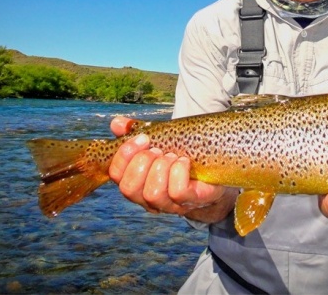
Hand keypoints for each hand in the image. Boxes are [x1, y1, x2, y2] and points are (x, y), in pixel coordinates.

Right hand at [108, 116, 237, 222]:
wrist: (211, 172)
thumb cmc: (179, 155)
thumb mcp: (158, 140)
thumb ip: (136, 131)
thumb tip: (116, 123)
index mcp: (135, 180)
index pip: (115, 174)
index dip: (124, 154)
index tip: (143, 138)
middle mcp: (146, 197)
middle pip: (129, 188)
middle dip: (143, 162)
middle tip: (159, 150)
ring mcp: (168, 203)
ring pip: (152, 193)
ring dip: (162, 168)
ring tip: (172, 156)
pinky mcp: (190, 201)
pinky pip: (177, 192)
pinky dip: (179, 172)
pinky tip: (184, 162)